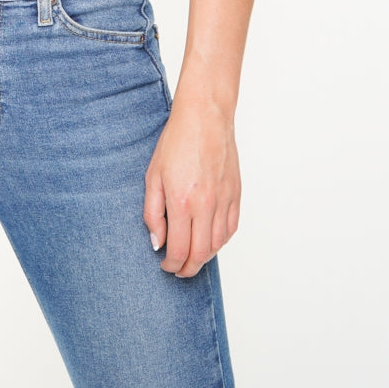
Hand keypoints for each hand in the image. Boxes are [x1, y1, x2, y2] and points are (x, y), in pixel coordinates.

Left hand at [143, 96, 240, 277]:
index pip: (179, 250)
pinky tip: (210, 239)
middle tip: (178, 269)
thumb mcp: (153, 176)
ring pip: (218, 245)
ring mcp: (224, 201)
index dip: (171, 265)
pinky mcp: (236, 194)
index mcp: (181, 202)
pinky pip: (231, 228)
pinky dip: (220, 241)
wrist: (205, 118)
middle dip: (188, 268)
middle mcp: (206, 206)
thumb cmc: (176, 142)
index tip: (165, 265)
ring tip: (192, 256)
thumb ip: (152, 213)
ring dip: (204, 257)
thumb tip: (157, 242)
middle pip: (201, 254)